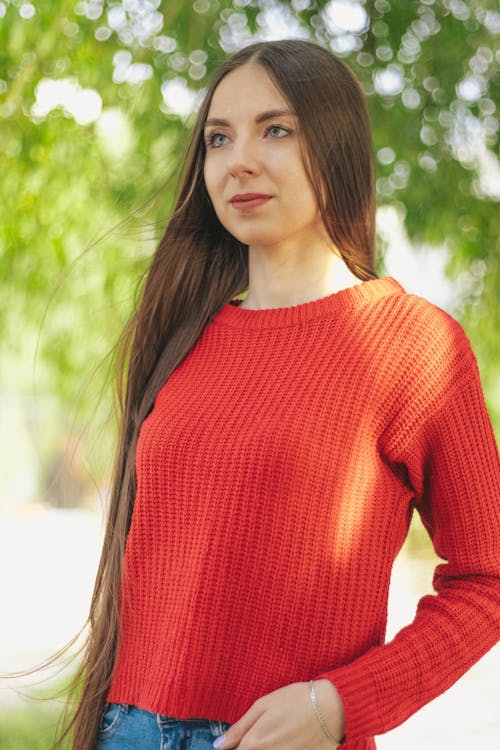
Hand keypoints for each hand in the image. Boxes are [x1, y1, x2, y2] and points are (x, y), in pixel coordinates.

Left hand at [214, 679, 344, 749]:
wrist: (331, 707)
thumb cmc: (296, 700)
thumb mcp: (263, 705)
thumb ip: (240, 728)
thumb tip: (219, 746)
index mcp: (255, 743)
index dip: (232, 748)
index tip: (233, 744)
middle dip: (248, 747)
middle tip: (262, 735)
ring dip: (265, 748)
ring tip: (276, 733)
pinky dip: (280, 749)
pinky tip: (287, 739)